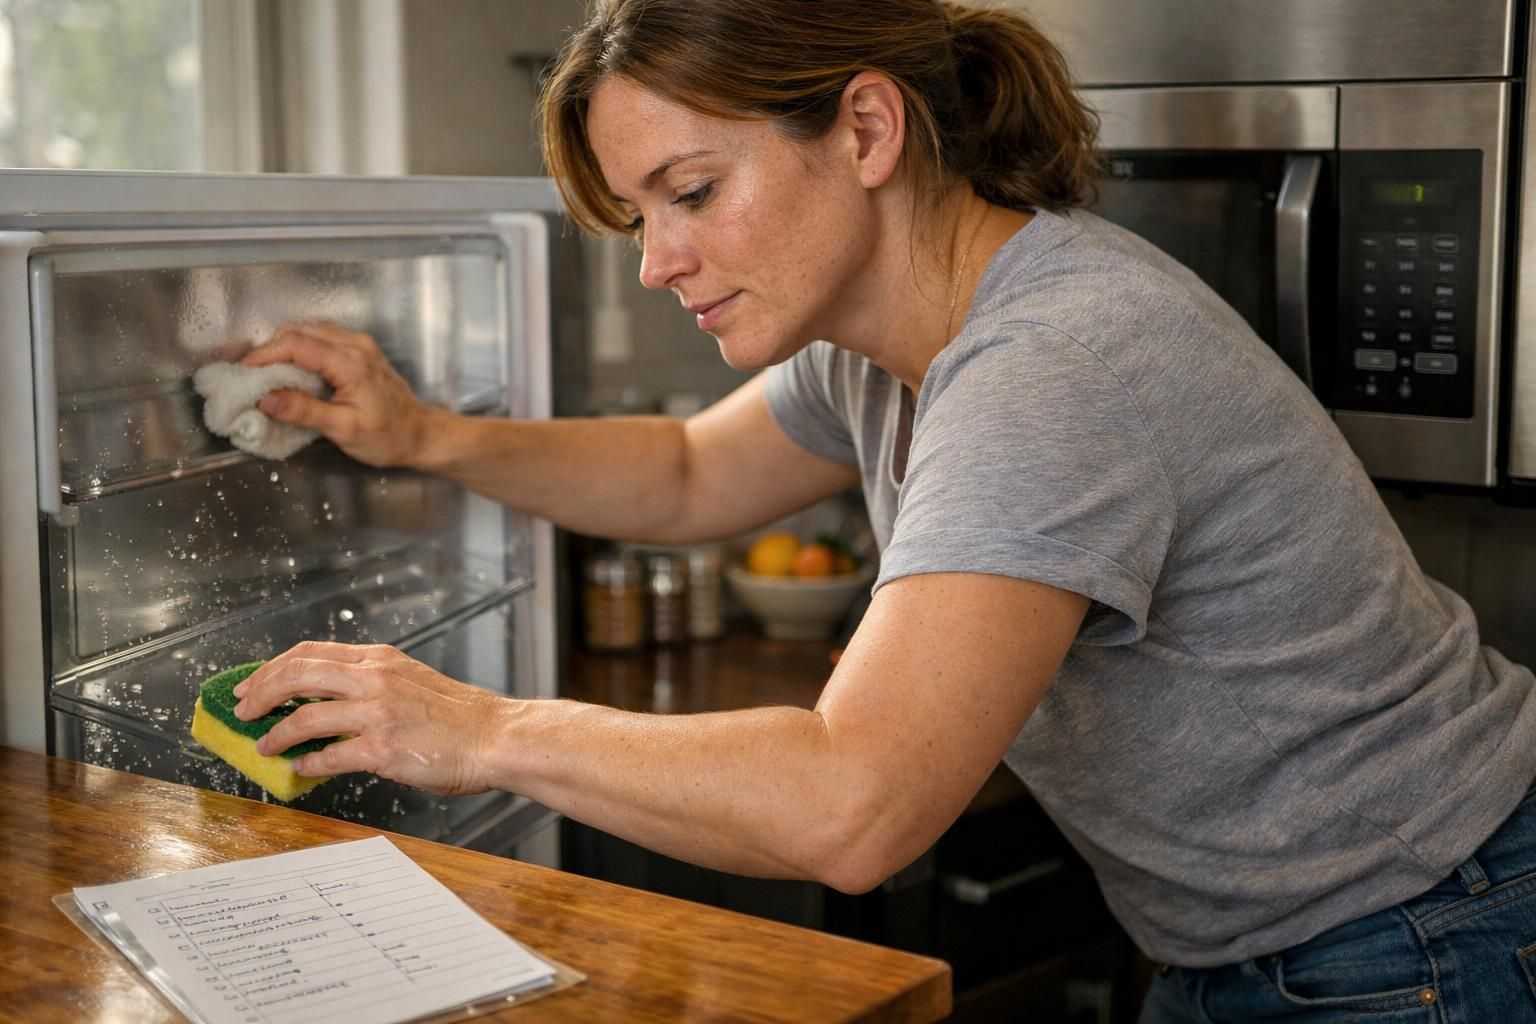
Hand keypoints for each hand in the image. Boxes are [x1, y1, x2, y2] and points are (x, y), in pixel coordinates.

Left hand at [231, 641, 513, 794]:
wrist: (495, 737)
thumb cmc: (459, 717)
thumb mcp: (411, 681)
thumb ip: (371, 685)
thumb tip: (326, 705)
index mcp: (379, 660)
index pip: (310, 653)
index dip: (271, 668)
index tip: (251, 684)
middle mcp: (374, 679)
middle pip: (296, 675)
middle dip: (259, 694)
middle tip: (243, 711)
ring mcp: (377, 713)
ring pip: (304, 717)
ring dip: (275, 734)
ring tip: (264, 747)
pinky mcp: (383, 748)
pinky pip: (328, 757)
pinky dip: (307, 764)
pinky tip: (301, 770)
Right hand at [241, 322, 441, 467]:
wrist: (421, 434)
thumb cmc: (388, 436)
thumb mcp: (344, 429)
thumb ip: (304, 411)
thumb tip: (266, 400)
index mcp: (351, 363)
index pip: (296, 345)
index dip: (264, 355)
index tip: (243, 371)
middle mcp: (355, 345)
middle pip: (299, 330)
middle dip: (270, 349)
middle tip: (250, 374)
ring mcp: (359, 344)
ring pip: (309, 330)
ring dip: (283, 346)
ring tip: (266, 373)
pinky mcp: (359, 350)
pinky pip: (321, 337)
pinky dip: (300, 348)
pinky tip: (290, 369)